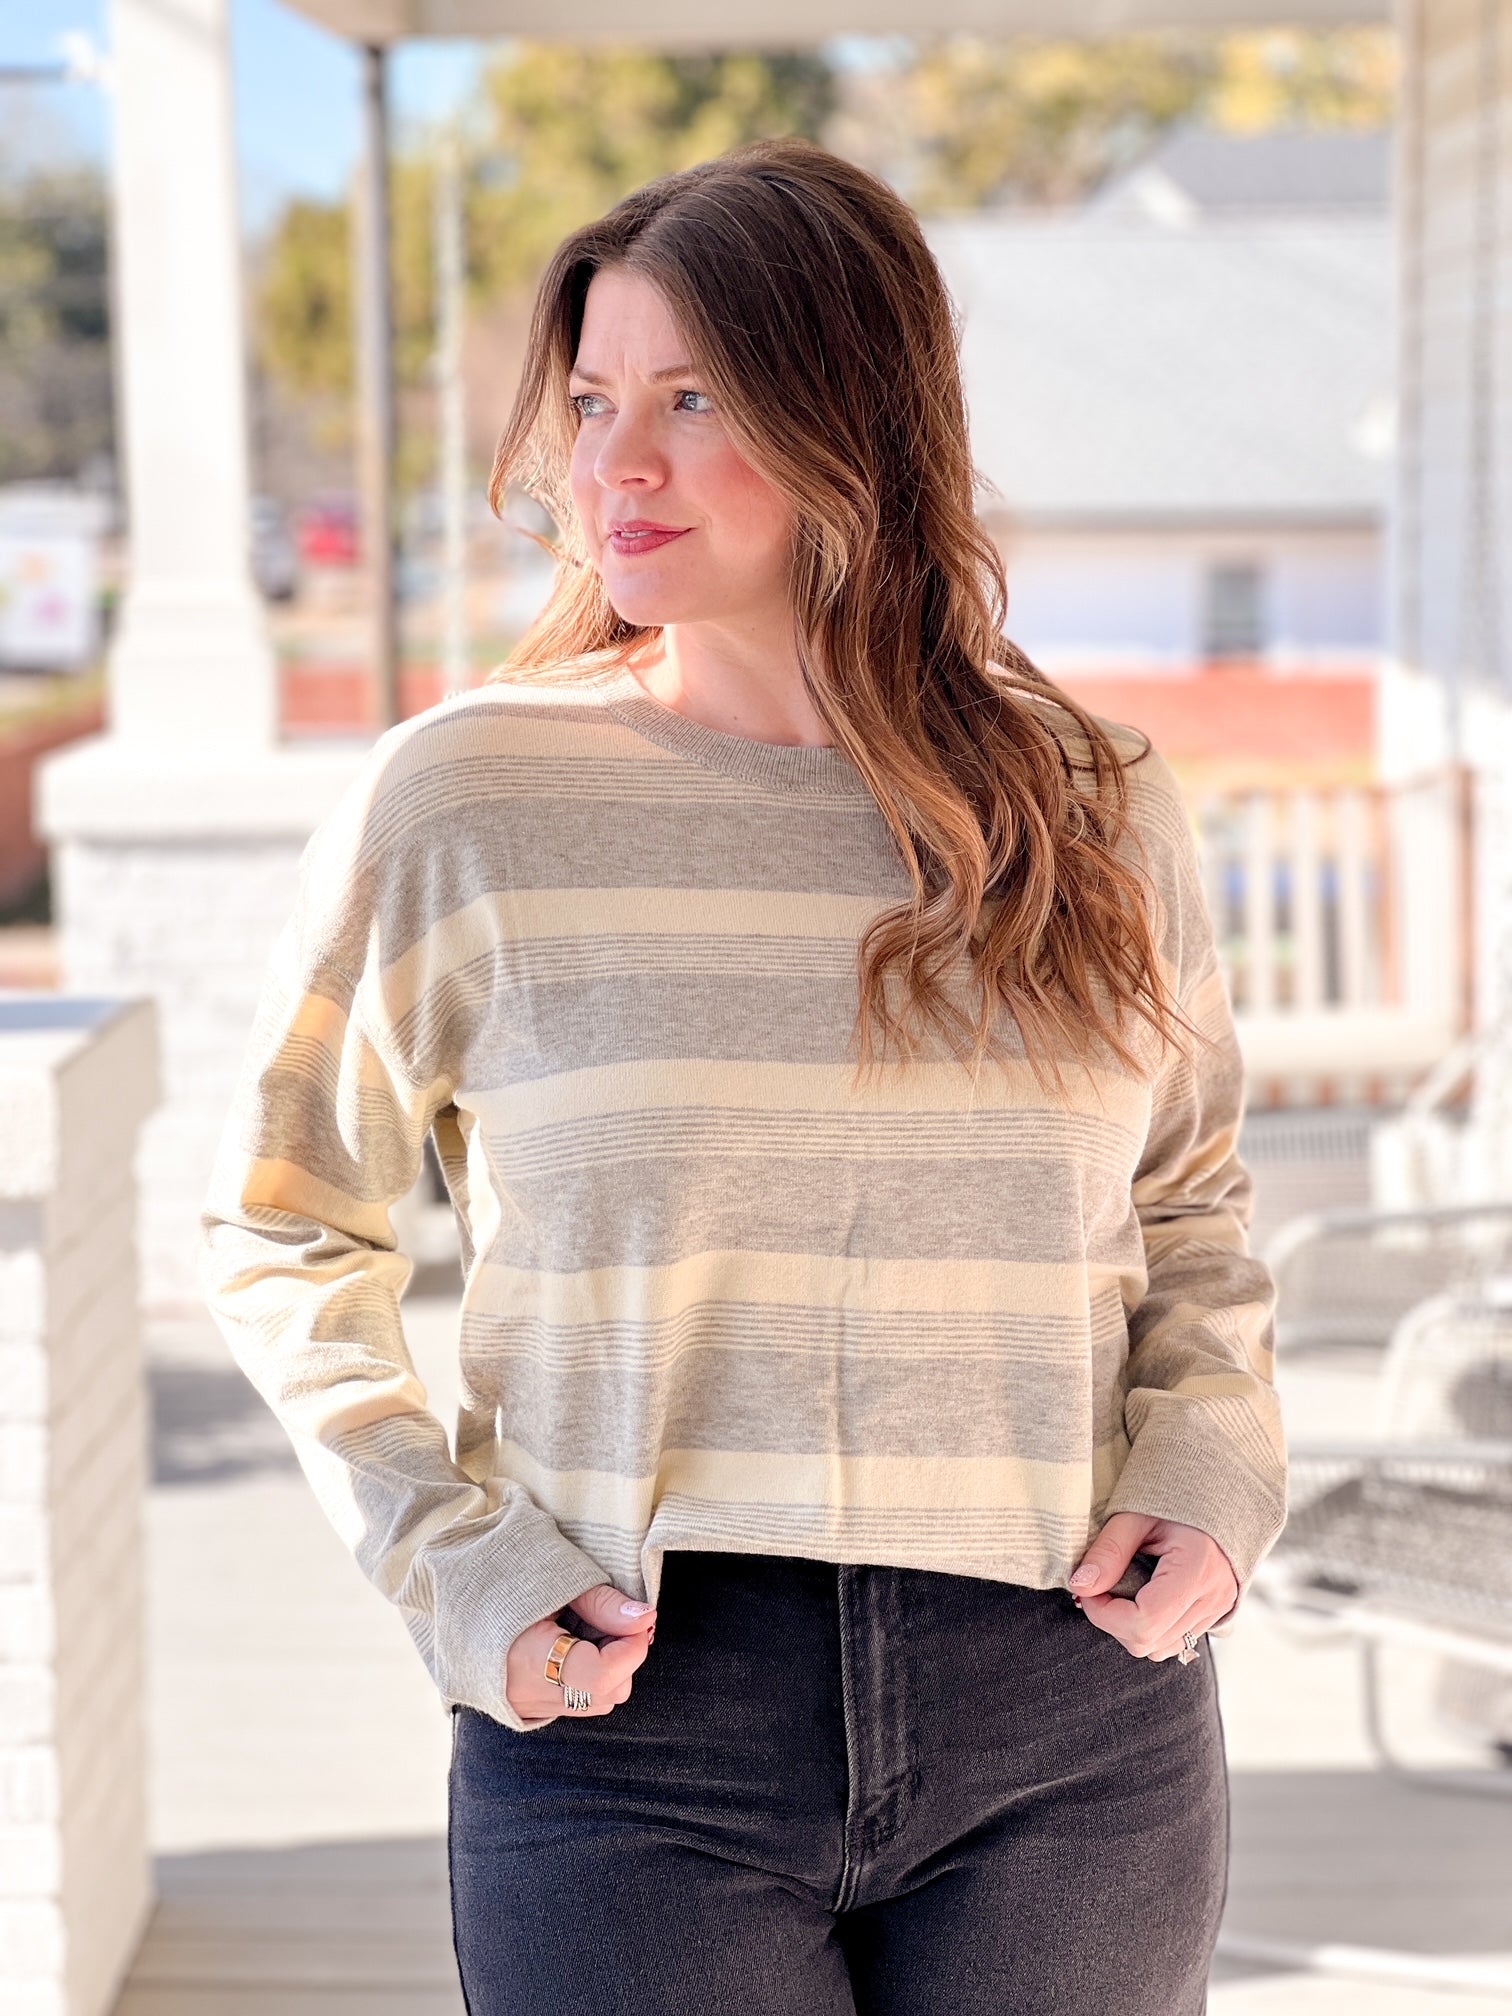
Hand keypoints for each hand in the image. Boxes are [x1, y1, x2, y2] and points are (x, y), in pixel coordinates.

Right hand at [505, 1582, 656, 1722]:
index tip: (641, 1618)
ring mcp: (523, 1707)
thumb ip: (603, 1604)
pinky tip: (573, 1644)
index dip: (632, 1647)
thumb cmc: (505, 1578)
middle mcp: (525, 1696)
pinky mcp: (524, 1709)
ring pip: (594, 1701)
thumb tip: (647, 1619)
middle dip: (623, 1657)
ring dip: (607, 1668)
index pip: (602, 1675)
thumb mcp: (557, 1581)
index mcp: (527, 1661)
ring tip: (588, 1629)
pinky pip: (575, 1701)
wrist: (452, 1589)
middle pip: (605, 1693)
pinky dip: (587, 1676)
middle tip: (612, 1618)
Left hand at [1068, 1513, 1236, 1661]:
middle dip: (1113, 1621)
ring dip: (1131, 1626)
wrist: (1214, 1493)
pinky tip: (1144, 1595)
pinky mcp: (1216, 1614)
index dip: (1104, 1613)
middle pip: (1149, 1642)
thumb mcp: (1134, 1515)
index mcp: (1197, 1569)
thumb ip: (1108, 1551)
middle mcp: (1214, 1597)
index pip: (1144, 1622)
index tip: (1088, 1588)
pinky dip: (1151, 1626)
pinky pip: (1175, 1640)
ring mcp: (1219, 1609)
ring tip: (1124, 1587)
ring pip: (1160, 1648)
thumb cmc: (1173, 1497)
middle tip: (1102, 1585)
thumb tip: (1081, 1586)